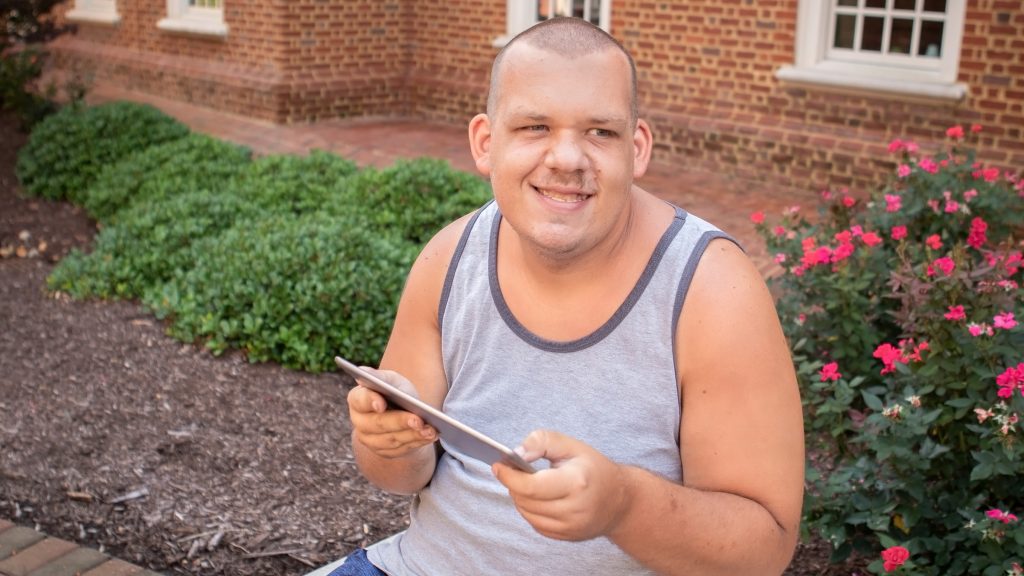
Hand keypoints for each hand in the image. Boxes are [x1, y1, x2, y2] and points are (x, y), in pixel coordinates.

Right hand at [347, 367, 436, 458]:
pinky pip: (402, 449)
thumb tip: (363, 371)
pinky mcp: (385, 452)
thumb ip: (380, 377)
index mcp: (357, 400)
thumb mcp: (391, 380)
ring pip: (392, 439)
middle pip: (379, 424)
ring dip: (413, 435)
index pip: (360, 400)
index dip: (370, 402)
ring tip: (430, 429)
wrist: (404, 411)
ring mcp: (370, 440)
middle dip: (400, 422)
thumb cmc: (396, 391)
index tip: (381, 404)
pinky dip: (418, 442)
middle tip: (418, 419)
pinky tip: (431, 435)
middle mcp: (360, 422)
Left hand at [492, 429, 631, 541]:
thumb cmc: (593, 468)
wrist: (620, 500)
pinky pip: (536, 523)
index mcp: (576, 483)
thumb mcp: (571, 445)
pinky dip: (530, 509)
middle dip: (513, 484)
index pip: (531, 486)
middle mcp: (574, 509)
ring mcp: (571, 527)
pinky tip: (537, 496)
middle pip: (526, 500)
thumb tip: (516, 453)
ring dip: (520, 496)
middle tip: (512, 469)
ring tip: (526, 481)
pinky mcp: (566, 536)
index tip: (498, 465)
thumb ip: (542, 441)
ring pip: (527, 513)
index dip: (509, 476)